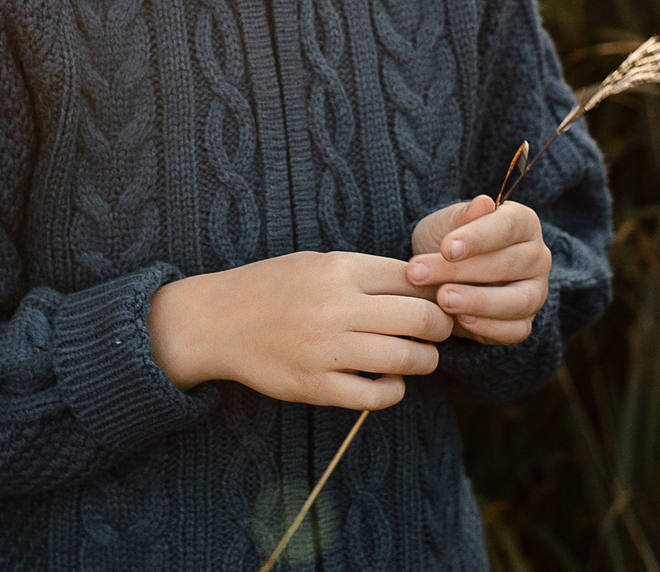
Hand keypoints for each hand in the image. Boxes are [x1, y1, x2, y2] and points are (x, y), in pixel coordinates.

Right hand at [146, 251, 452, 409]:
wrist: (218, 321)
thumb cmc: (273, 288)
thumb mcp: (317, 264)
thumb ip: (365, 273)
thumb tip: (424, 286)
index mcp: (340, 269)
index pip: (413, 279)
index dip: (436, 291)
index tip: (438, 301)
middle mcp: (337, 306)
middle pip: (422, 318)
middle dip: (441, 328)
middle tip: (439, 332)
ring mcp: (326, 349)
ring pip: (406, 358)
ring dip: (425, 360)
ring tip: (419, 357)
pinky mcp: (315, 386)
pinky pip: (377, 395)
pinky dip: (394, 390)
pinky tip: (388, 381)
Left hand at [407, 195, 550, 344]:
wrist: (438, 276)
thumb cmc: (445, 242)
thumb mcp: (443, 224)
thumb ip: (460, 217)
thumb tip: (483, 202)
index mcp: (522, 222)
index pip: (508, 226)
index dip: (478, 238)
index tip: (446, 249)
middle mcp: (537, 256)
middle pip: (508, 264)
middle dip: (462, 271)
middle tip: (422, 274)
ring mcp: (535, 291)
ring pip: (518, 300)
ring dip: (478, 302)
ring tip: (443, 299)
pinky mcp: (525, 322)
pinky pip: (516, 330)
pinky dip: (488, 327)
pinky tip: (459, 320)